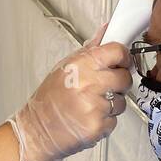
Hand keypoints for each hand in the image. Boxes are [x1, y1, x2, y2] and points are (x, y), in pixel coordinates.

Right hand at [8, 39, 130, 160]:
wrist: (36, 130)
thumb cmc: (48, 100)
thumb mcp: (65, 68)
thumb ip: (89, 51)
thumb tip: (106, 30)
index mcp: (80, 65)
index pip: (117, 52)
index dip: (123, 57)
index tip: (122, 62)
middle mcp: (88, 84)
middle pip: (125, 77)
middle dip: (118, 83)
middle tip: (103, 88)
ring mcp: (94, 106)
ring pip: (121, 101)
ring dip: (111, 104)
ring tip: (90, 105)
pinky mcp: (98, 126)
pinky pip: (114, 120)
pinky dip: (105, 120)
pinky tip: (88, 118)